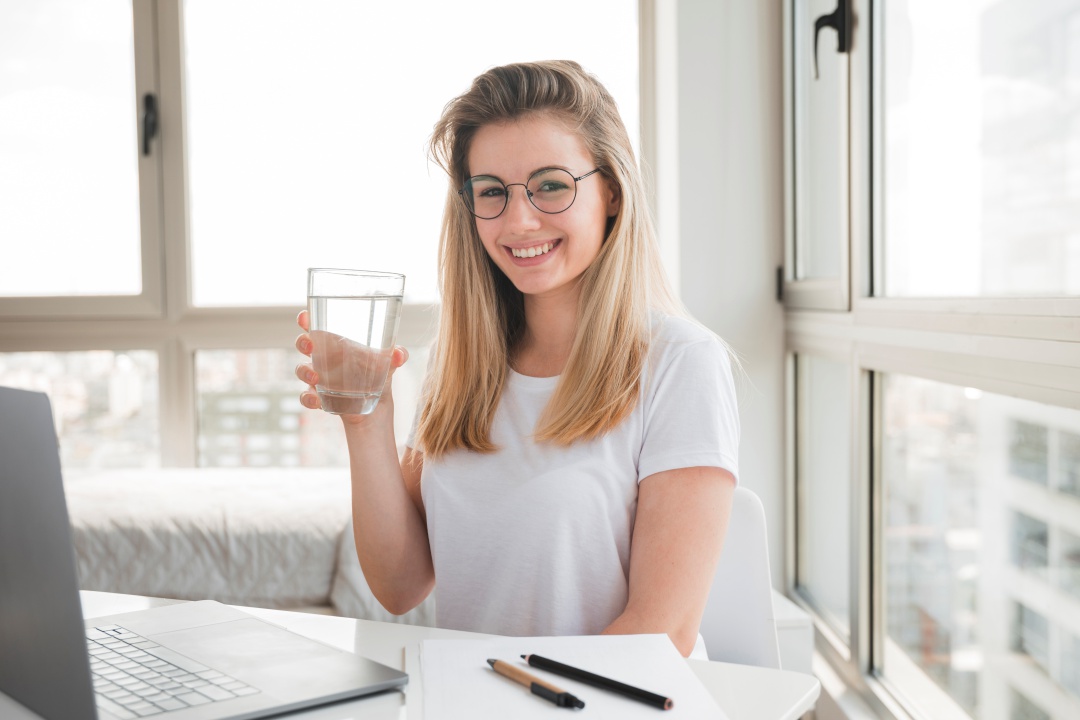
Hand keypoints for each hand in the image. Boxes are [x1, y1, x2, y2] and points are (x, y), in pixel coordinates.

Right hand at [294, 310, 408, 423]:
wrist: (378, 405)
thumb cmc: (378, 374)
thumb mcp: (388, 363)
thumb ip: (396, 356)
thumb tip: (400, 354)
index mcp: (337, 342)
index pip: (317, 325)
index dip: (306, 319)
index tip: (305, 317)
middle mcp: (324, 357)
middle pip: (304, 344)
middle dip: (302, 342)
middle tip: (309, 345)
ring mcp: (319, 376)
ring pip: (301, 370)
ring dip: (304, 371)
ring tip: (315, 376)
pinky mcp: (319, 396)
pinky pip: (305, 396)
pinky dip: (307, 398)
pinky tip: (317, 401)